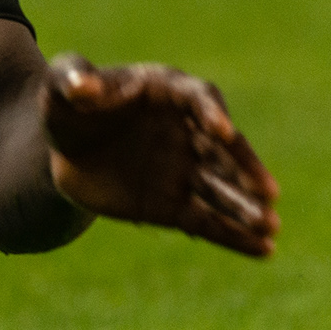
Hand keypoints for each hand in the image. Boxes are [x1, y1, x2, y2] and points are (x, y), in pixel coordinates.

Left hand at [43, 54, 279, 259]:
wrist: (59, 150)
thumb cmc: (66, 104)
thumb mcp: (59, 83)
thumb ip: (72, 78)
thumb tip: (84, 87)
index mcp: (167, 91)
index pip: (199, 98)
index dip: (212, 113)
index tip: (222, 131)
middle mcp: (187, 130)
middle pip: (223, 150)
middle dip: (245, 170)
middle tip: (268, 192)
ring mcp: (183, 170)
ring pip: (221, 189)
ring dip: (247, 208)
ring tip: (271, 227)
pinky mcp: (171, 205)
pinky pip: (207, 222)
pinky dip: (234, 237)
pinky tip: (264, 252)